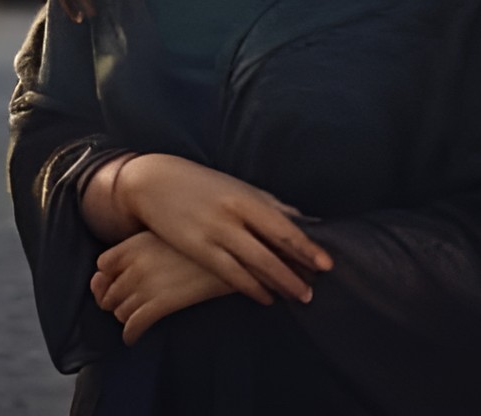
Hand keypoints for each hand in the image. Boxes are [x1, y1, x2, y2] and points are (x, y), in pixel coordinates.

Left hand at [91, 232, 234, 343]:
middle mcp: (136, 263)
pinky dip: (130, 335)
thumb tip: (109, 272)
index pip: (103, 264)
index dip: (108, 276)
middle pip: (109, 291)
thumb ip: (141, 247)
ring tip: (140, 316)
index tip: (118, 281)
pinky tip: (135, 337)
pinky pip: (132, 327)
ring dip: (126, 317)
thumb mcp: (170, 232)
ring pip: (120, 311)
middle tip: (131, 302)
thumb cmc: (204, 239)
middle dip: (116, 301)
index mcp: (137, 242)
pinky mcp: (160, 305)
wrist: (234, 252)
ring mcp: (147, 285)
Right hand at [118, 154, 331, 304]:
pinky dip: (251, 288)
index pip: (283, 226)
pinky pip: (230, 275)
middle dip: (295, 272)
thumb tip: (303, 220)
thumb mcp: (237, 187)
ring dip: (278, 284)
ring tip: (298, 296)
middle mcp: (232, 215)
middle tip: (314, 289)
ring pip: (253, 266)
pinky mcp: (197, 249)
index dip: (306, 247)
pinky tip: (266, 297)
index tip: (327, 263)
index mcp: (246, 196)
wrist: (153, 182)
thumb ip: (269, 204)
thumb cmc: (203, 184)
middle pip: (271, 250)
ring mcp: (213, 233)